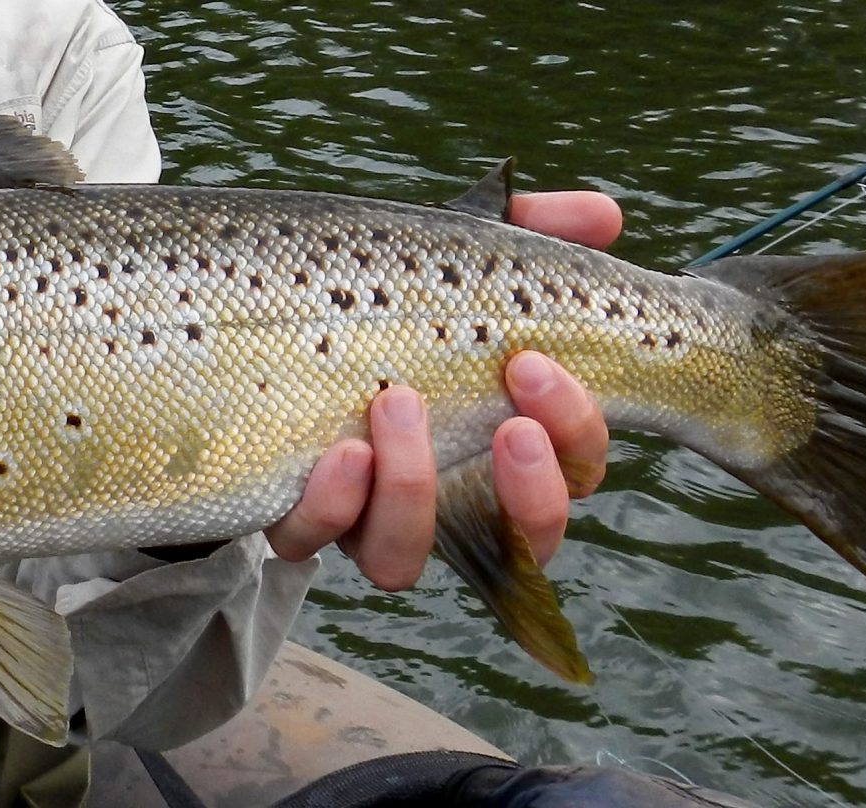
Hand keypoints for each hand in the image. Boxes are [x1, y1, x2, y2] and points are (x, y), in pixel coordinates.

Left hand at [265, 192, 618, 586]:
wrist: (262, 317)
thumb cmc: (386, 292)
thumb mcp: (457, 255)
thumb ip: (530, 233)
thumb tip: (603, 215)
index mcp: (509, 442)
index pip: (577, 466)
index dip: (573, 429)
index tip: (532, 362)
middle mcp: (451, 497)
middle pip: (525, 538)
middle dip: (528, 489)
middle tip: (507, 422)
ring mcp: (369, 517)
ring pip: (406, 560)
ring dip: (413, 491)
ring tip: (397, 403)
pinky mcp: (298, 514)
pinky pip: (310, 543)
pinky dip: (327, 506)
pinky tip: (338, 451)